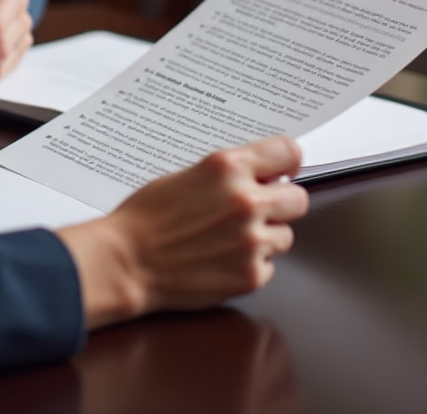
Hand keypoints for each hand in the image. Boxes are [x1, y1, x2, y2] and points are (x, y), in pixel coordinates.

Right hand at [56, 136, 307, 328]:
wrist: (128, 260)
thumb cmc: (147, 216)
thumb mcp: (189, 175)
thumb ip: (229, 173)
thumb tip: (262, 174)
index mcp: (228, 167)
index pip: (287, 152)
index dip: (287, 162)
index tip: (283, 170)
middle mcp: (245, 201)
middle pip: (298, 198)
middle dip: (280, 203)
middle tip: (258, 209)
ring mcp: (251, 241)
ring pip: (286, 235)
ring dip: (265, 236)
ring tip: (230, 238)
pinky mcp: (250, 275)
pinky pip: (268, 265)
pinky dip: (251, 264)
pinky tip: (222, 259)